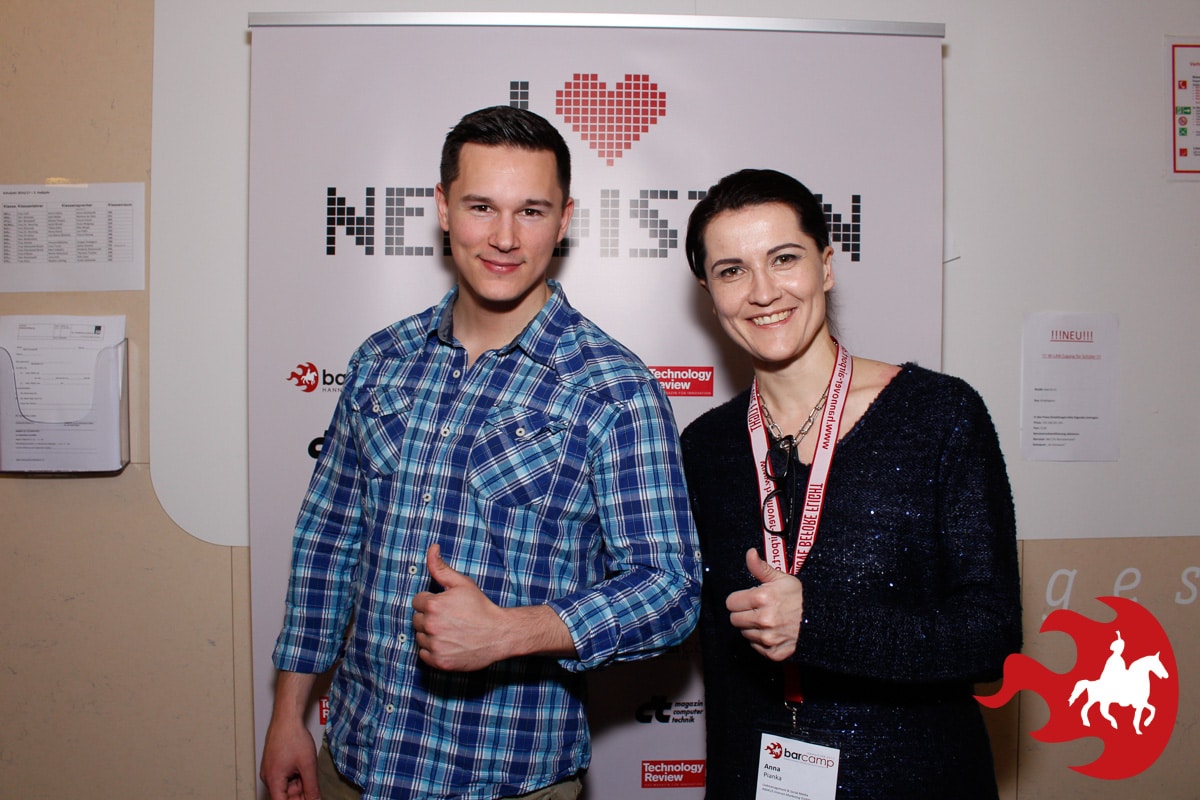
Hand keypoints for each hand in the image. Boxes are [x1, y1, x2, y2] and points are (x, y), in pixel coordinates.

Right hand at [259, 712, 318, 799]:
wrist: (287, 718)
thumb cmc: (293, 737)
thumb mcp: (308, 765)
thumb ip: (311, 787)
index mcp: (273, 780)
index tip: (306, 799)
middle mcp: (268, 777)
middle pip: (285, 795)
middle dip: (300, 791)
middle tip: (310, 781)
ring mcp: (270, 770)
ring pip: (286, 785)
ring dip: (299, 782)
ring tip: (306, 767)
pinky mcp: (273, 763)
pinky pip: (284, 776)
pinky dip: (295, 774)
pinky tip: (301, 765)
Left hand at [412, 544, 506, 670]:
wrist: (499, 634)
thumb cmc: (481, 607)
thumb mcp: (462, 583)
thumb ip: (441, 567)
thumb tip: (432, 548)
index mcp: (433, 605)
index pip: (417, 601)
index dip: (431, 601)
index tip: (445, 605)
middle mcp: (431, 625)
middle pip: (416, 619)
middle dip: (429, 617)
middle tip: (449, 618)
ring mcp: (434, 645)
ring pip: (419, 637)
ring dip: (429, 634)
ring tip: (449, 631)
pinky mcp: (438, 661)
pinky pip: (423, 654)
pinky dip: (432, 650)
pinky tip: (447, 643)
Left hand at [725, 548, 804, 660]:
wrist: (823, 618)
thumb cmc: (801, 597)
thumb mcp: (781, 578)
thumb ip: (760, 567)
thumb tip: (749, 553)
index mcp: (761, 598)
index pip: (731, 603)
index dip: (739, 599)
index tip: (748, 599)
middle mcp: (763, 620)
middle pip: (735, 620)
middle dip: (743, 613)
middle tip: (757, 610)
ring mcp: (768, 638)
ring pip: (745, 634)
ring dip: (752, 628)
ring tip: (768, 620)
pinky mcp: (774, 652)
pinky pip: (757, 649)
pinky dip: (762, 643)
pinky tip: (772, 633)